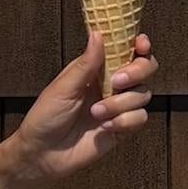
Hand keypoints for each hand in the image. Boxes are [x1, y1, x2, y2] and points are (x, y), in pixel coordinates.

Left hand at [6, 30, 157, 184]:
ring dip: (121, 103)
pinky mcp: (122, 128)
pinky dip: (125, 121)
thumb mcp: (63, 88)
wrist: (42, 154)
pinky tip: (105, 127)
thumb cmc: (45, 117)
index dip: (139, 45)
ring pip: (142, 94)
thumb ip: (85, 64)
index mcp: (96, 69)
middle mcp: (111, 85)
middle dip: (137, 71)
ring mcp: (118, 106)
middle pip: (145, 68)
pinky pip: (140, 118)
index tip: (140, 44)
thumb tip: (98, 34)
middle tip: (117, 82)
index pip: (126, 50)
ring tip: (95, 113)